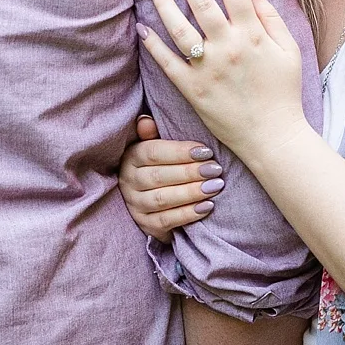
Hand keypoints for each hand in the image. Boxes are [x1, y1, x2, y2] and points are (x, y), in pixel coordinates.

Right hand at [120, 115, 222, 238]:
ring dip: (191, 193)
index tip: (206, 151)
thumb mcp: (157, 149)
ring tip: (215, 186)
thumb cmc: (161, 167)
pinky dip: (188, 214)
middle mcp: (128, 181)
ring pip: (162, 199)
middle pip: (158, 176)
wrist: (155, 204)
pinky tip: (207, 206)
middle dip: (190, 173)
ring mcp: (135, 205)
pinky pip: (167, 220)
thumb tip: (146, 120)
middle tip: (215, 169)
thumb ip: (153, 135)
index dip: (180, 152)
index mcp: (130, 158)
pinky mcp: (145, 225)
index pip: (152, 153)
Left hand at [138, 0, 306, 159]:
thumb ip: (270, 16)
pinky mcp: (193, 90)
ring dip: (163, 3)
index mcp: (253, 35)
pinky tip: (143, 26)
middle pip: (202, 2)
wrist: (274, 138)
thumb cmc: (284, 92)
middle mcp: (229, 48)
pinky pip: (168, 63)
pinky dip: (154, 45)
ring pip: (179, 29)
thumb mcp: (289, 50)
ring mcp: (208, 69)